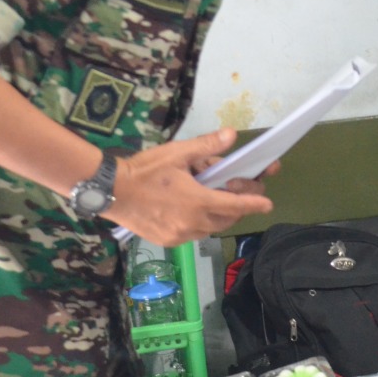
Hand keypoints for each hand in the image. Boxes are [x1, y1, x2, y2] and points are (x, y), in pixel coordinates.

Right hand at [104, 128, 275, 246]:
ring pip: (211, 228)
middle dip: (237, 206)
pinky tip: (194, 209)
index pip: (236, 205)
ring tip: (215, 197)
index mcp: (198, 201)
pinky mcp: (167, 241)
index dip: (254, 203)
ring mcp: (179, 235)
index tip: (268, 204)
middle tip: (238, 190)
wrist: (110, 191)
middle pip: (226, 218)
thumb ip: (207, 146)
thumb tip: (231, 136)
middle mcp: (192, 223)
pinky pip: (193, 234)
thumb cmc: (144, 170)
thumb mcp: (177, 153)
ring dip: (219, 215)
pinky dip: (201, 223)